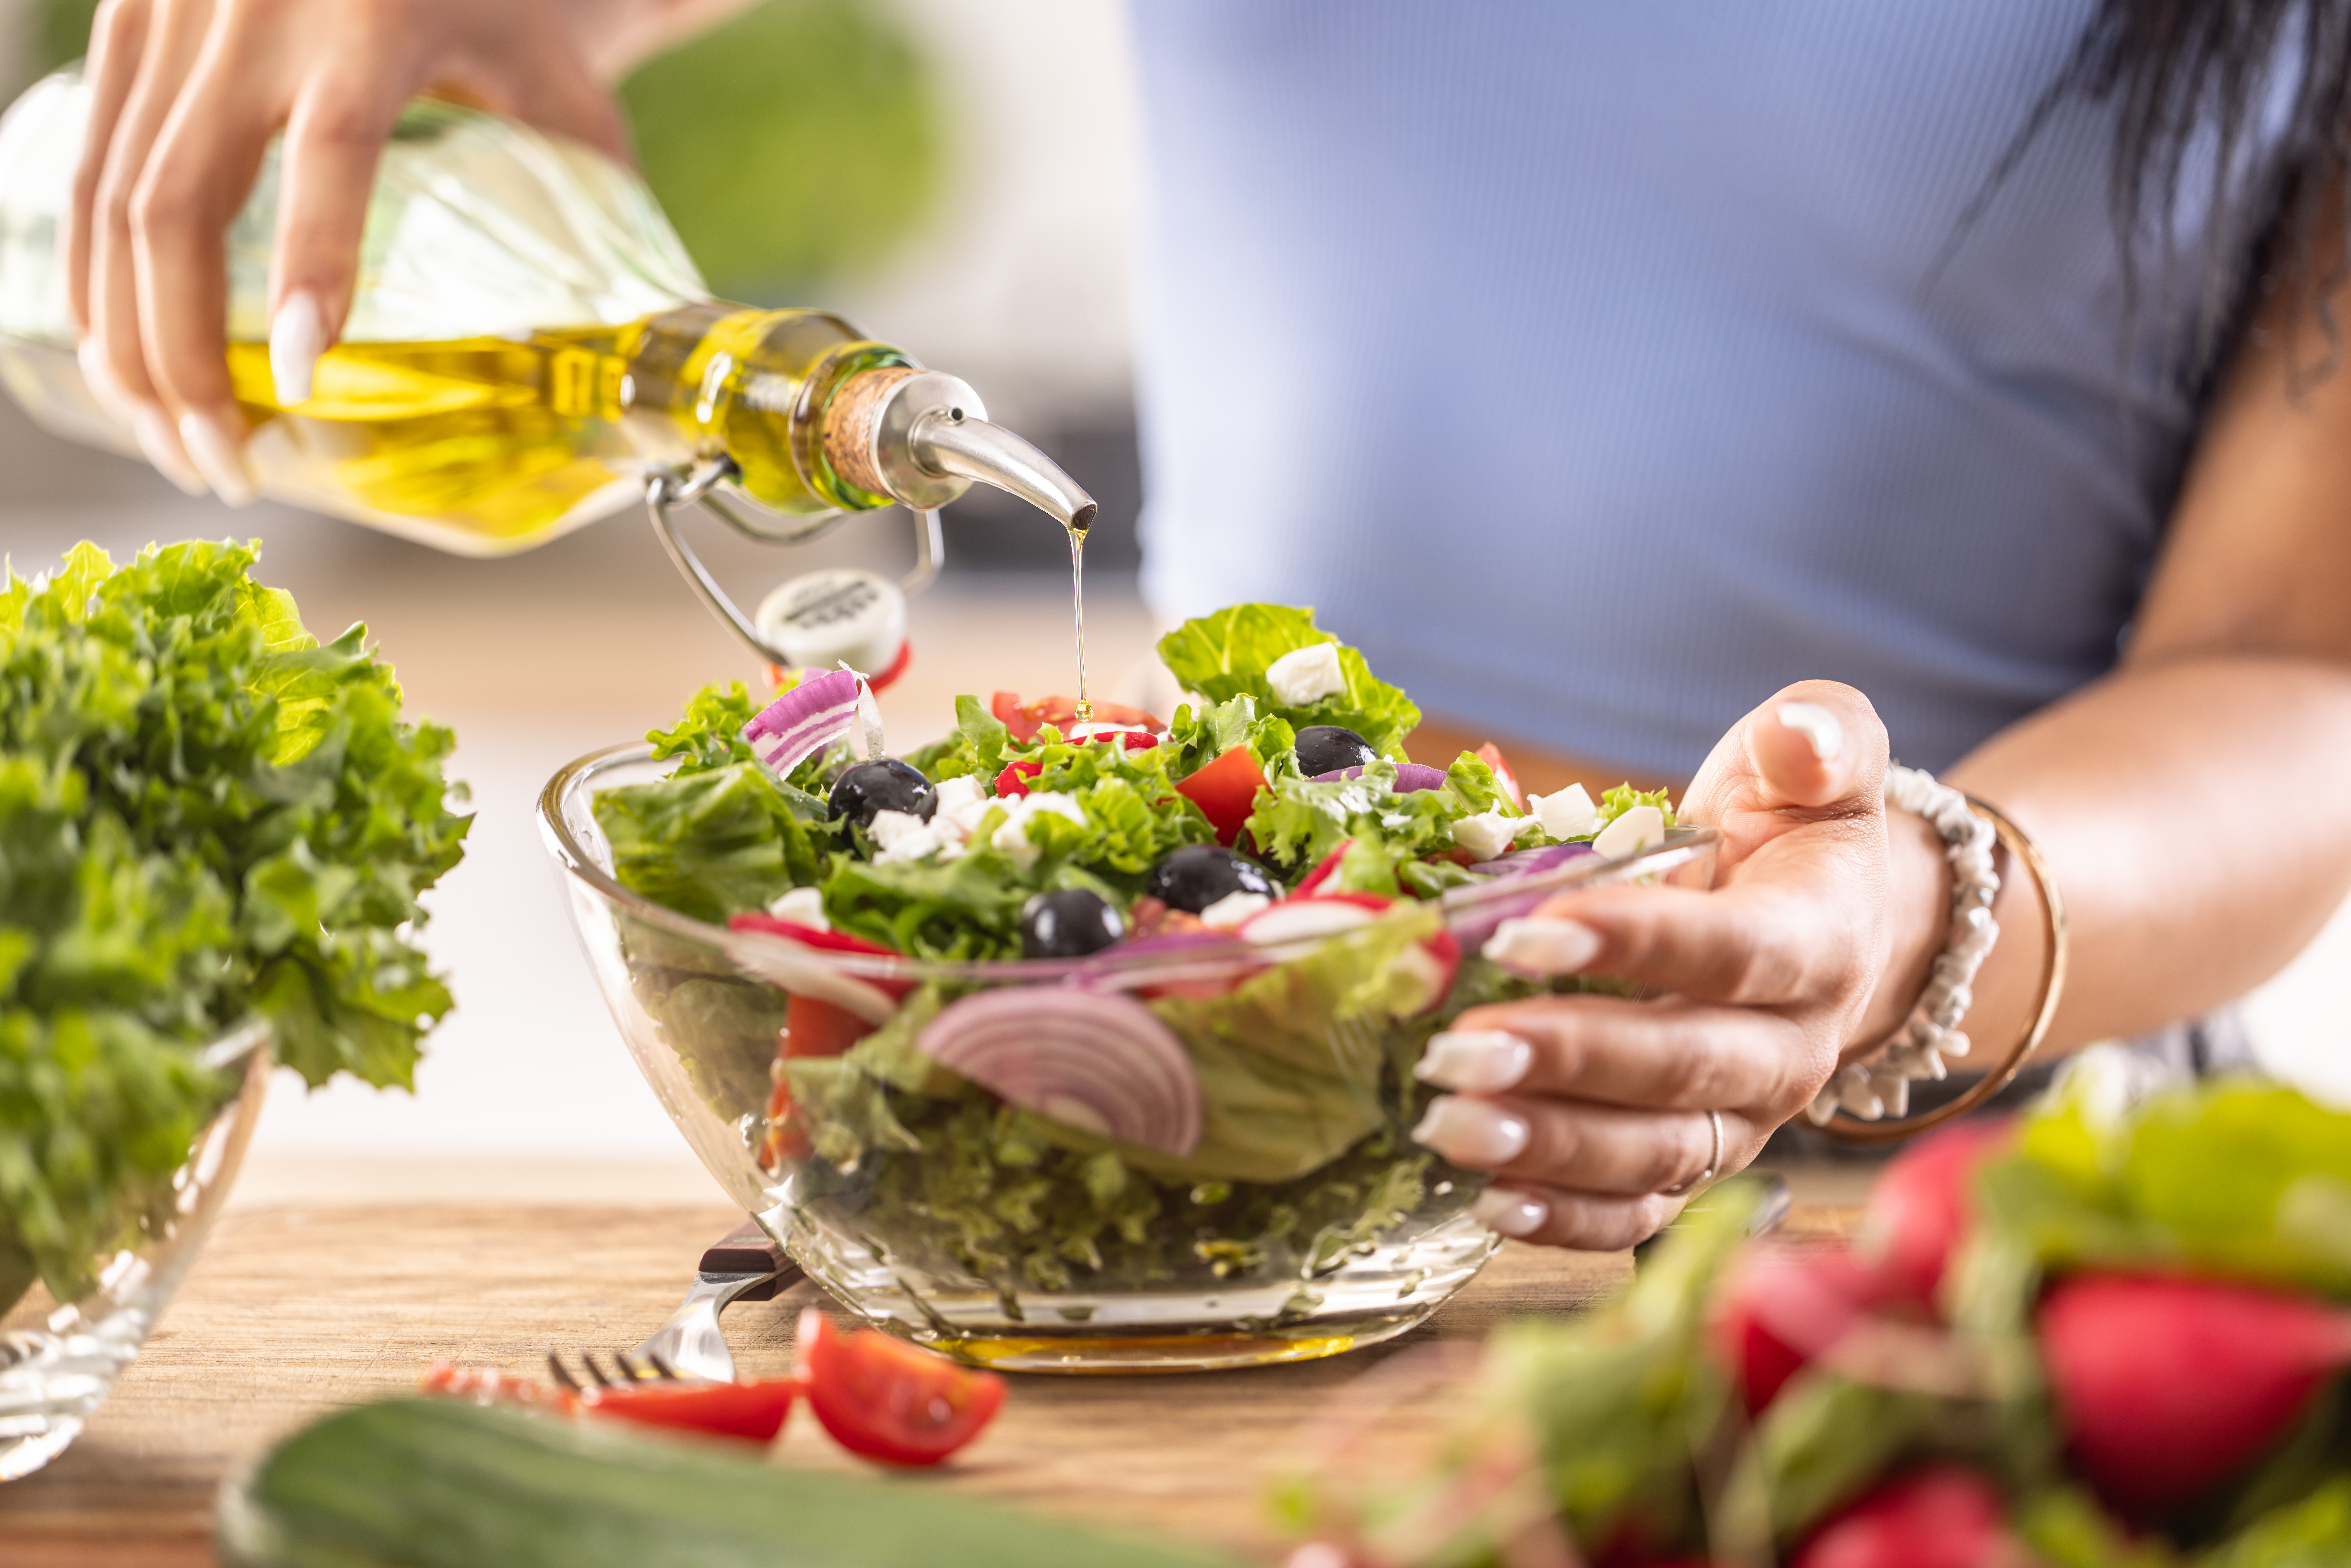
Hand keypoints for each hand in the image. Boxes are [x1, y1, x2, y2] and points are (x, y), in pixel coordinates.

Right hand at [66, 0, 632, 499]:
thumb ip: (590, 192)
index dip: (309, 270)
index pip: (331, 153)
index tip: (299, 377)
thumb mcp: (561, 83)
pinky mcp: (128, 19)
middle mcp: (253, 6)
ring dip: (125, 337)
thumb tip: (627, 339)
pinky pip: (88, 165)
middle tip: (221, 463)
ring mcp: (172, 10)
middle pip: (178, 200)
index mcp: (374, 15)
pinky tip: (119, 357)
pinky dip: (92, 275)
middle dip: (182, 354)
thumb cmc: (512, 6)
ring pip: (109, 197)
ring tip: (173, 440)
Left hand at [1410, 681, 1896, 1248]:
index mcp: (1819, 944)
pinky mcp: (1700, 1163)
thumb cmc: (1800, 830)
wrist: (1841, 922)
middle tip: (1456, 1052)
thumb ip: (1820, 736)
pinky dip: (1569, 1219)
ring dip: (1548, 1147)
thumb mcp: (1819, 759)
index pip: (1727, 953)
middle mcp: (1790, 1050)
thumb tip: (1801, 736)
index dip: (1633, 945)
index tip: (1525, 936)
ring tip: (1449, 1127)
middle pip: (1679, 1068)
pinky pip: (1641, 1211)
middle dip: (1565, 1063)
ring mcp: (1744, 1120)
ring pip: (1652, 1152)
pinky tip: (1488, 1202)